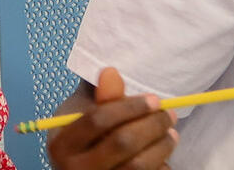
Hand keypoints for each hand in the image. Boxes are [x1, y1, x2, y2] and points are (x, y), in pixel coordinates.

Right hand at [46, 68, 178, 169]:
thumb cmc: (86, 138)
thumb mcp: (85, 114)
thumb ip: (101, 97)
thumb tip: (110, 73)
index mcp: (62, 144)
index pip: (98, 120)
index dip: (130, 107)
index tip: (154, 100)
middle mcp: (75, 169)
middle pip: (121, 142)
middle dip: (152, 125)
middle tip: (169, 115)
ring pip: (137, 166)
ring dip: (162, 146)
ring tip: (171, 133)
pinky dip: (160, 166)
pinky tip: (161, 155)